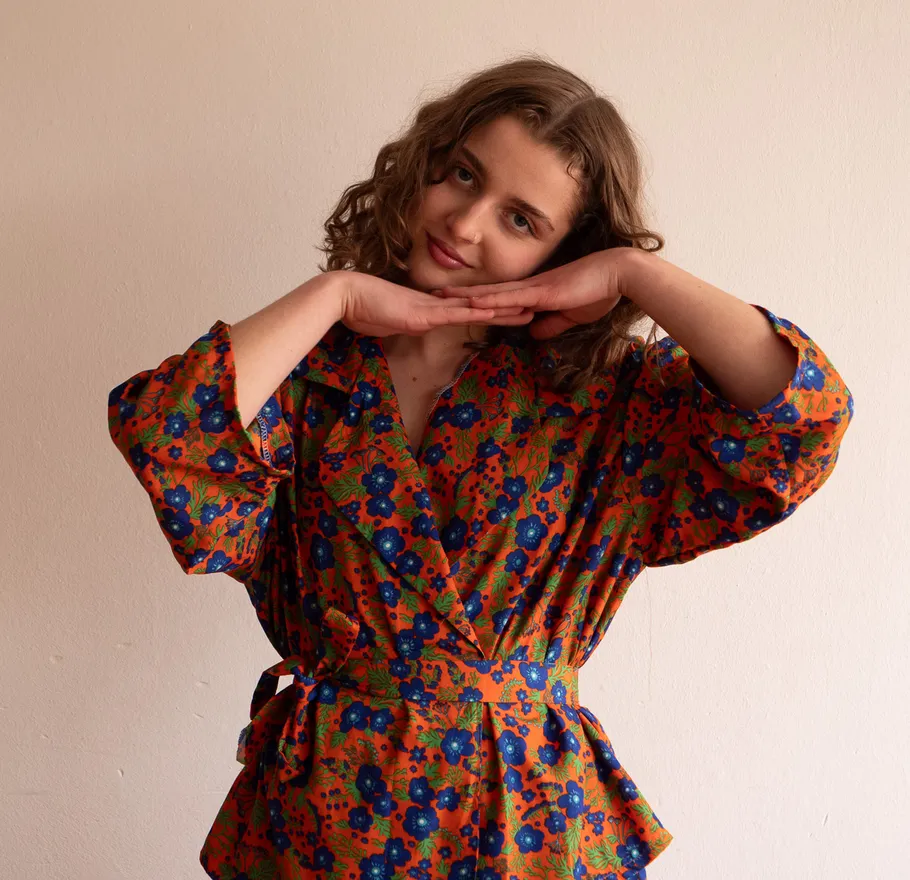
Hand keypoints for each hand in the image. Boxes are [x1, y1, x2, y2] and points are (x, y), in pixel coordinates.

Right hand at [334, 270, 533, 337]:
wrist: (342, 296)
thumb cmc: (357, 310)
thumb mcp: (383, 324)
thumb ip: (397, 325)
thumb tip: (402, 328)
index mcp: (426, 309)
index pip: (463, 311)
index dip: (487, 311)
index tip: (507, 311)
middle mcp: (434, 306)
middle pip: (477, 307)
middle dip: (506, 308)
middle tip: (534, 305)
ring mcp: (430, 308)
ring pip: (475, 309)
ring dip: (503, 310)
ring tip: (530, 309)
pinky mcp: (424, 314)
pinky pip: (458, 315)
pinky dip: (480, 315)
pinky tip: (499, 314)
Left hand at [435, 248, 632, 339]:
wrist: (618, 274)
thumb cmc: (599, 292)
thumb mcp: (571, 315)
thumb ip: (552, 323)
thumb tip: (534, 332)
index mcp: (535, 292)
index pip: (500, 297)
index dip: (477, 297)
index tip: (456, 299)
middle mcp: (528, 287)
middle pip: (488, 291)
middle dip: (461, 294)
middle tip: (434, 294)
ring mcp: (533, 288)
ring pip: (492, 292)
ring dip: (467, 295)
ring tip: (441, 296)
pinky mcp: (541, 292)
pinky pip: (510, 297)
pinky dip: (490, 300)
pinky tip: (472, 302)